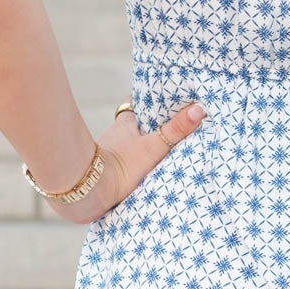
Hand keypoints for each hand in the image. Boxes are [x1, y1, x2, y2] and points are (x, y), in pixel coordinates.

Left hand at [49, 100, 205, 222]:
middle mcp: (117, 133)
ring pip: (133, 142)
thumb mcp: (153, 147)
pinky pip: (129, 161)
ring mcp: (112, 151)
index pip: (140, 101)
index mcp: (126, 121)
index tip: (169, 96)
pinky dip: (139, 161)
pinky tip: (150, 169)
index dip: (153, 98)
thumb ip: (175, 130)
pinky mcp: (109, 170)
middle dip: (155, 122)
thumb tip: (199, 108)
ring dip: (146, 143)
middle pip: (138, 122)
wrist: (89, 192)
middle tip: (177, 121)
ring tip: (170, 146)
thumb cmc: (120, 166)